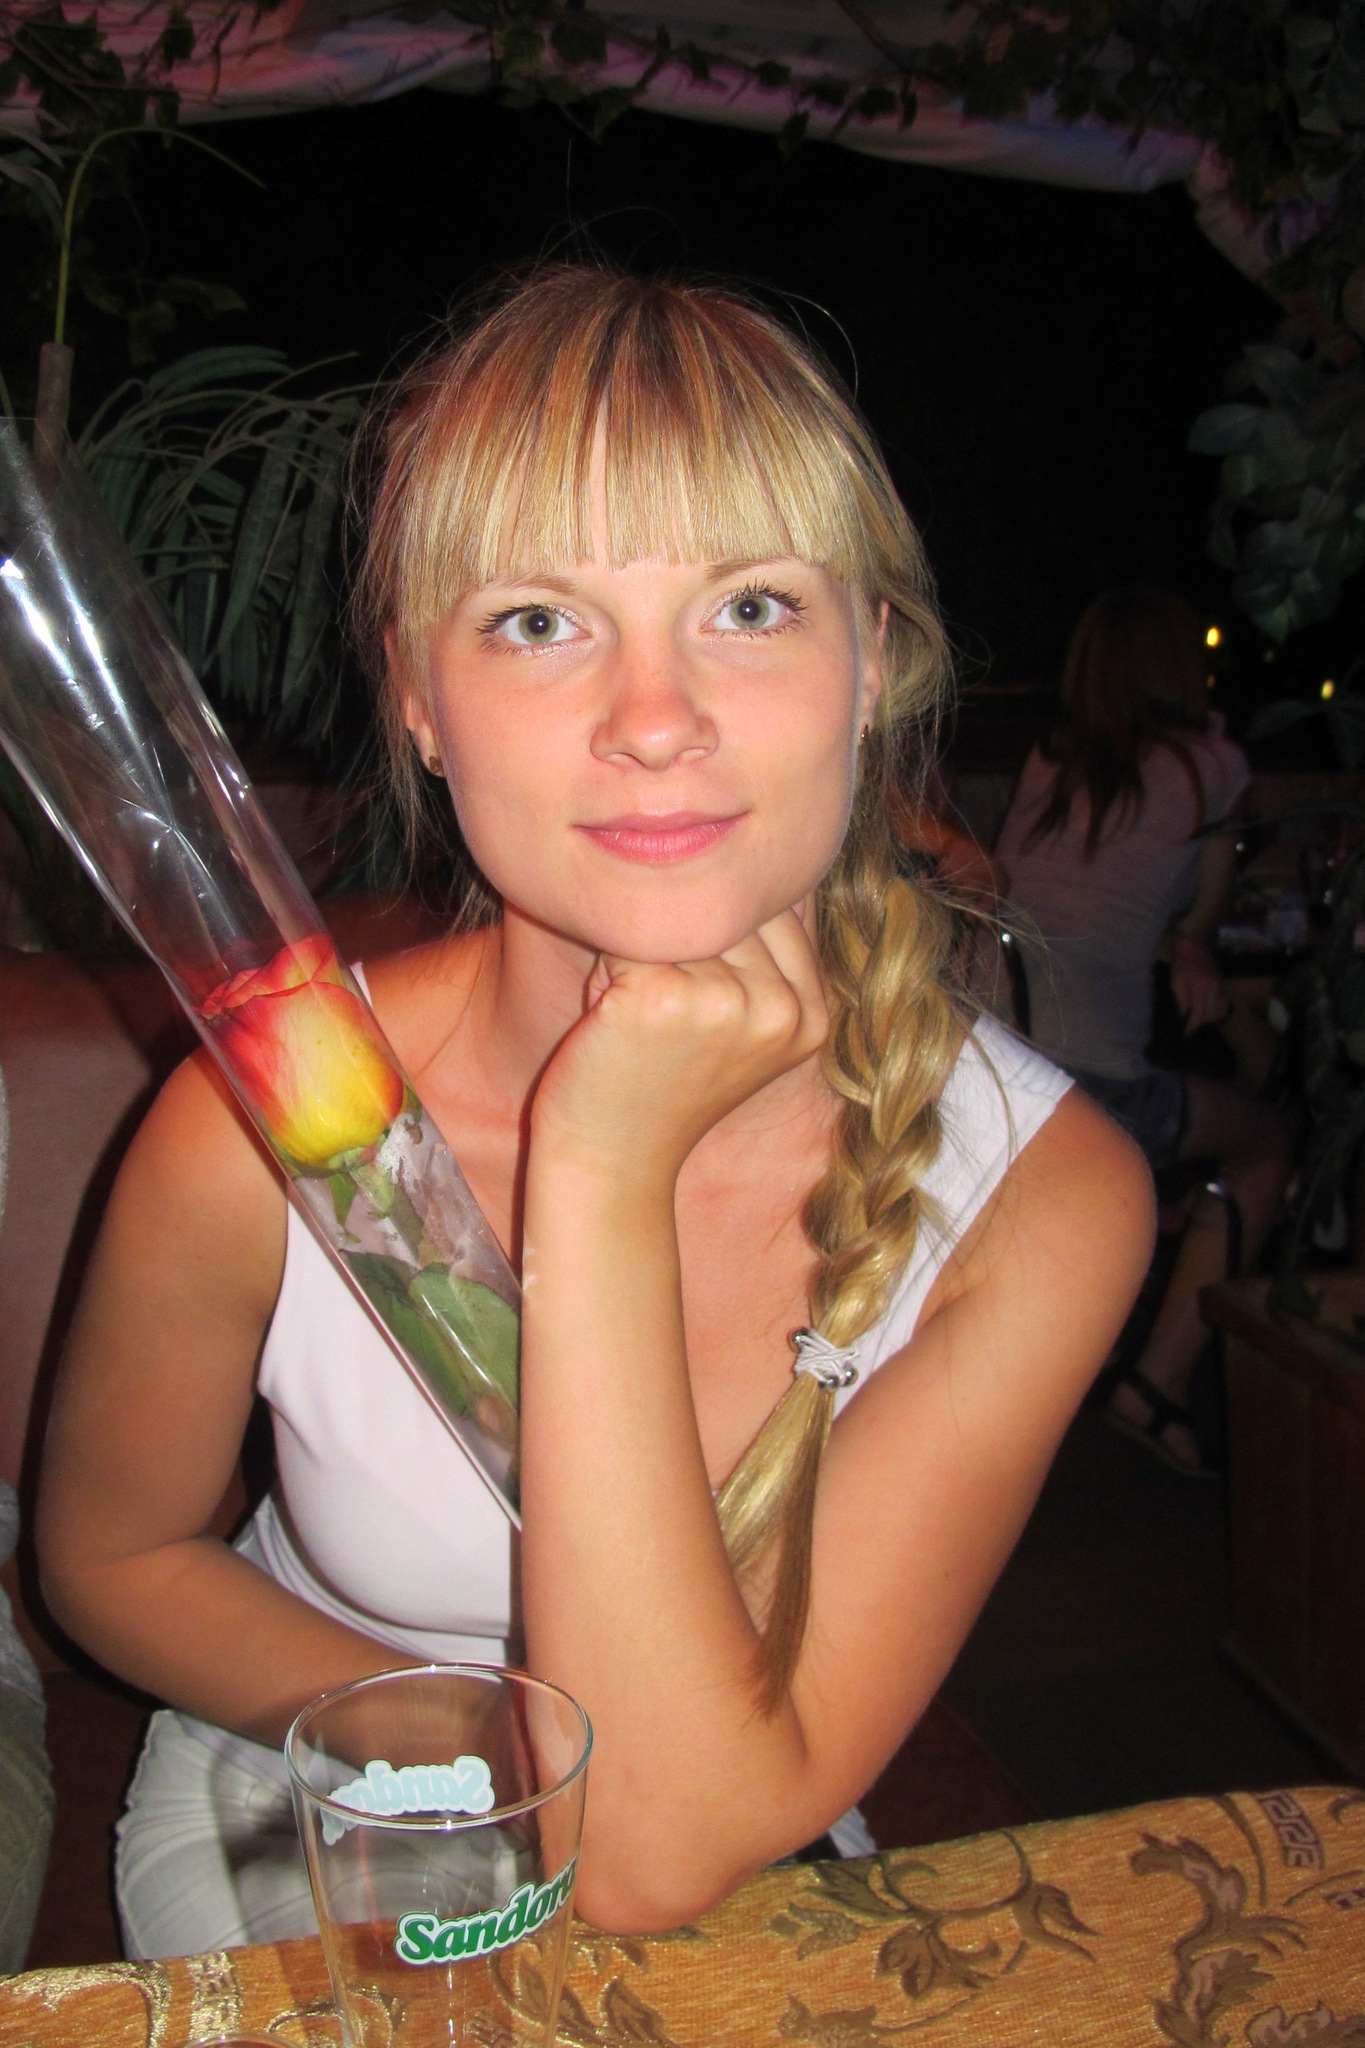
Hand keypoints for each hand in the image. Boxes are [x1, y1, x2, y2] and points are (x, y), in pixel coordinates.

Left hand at [530, 911, 828, 1185]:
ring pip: (675, 923)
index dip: (718, 942)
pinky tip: (613, 1025)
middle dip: (680, 951)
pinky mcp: (666, 998)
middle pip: (721, 915)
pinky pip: (627, 939)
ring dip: (642, 960)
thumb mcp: (737, 1025)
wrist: (611, 1161)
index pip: (771, 914)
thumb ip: (760, 959)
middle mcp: (782, 1009)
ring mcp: (728, 1004)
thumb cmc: (663, 1086)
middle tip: (662, 1023)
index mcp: (812, 1014)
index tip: (696, 1010)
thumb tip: (756, 866)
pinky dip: (607, 973)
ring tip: (639, 1024)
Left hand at [1169, 933, 1228, 1033]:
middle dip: (1203, 1023)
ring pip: (1221, 1011)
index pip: (1199, 1014)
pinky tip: (1210, 1011)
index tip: (1187, 1033)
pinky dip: (1219, 1011)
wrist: (1196, 945)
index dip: (1193, 1026)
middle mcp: (1213, 989)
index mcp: (1199, 988)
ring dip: (1212, 1018)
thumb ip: (1182, 1000)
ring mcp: (1221, 987)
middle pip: (1212, 1015)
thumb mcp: (1176, 981)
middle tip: (1194, 1026)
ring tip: (1202, 1019)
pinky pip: (1225, 1003)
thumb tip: (1185, 1016)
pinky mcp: (1224, 985)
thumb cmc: (1182, 964)